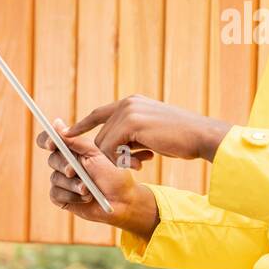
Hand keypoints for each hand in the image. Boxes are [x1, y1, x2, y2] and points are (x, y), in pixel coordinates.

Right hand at [36, 117, 144, 229]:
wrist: (123, 200)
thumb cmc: (113, 175)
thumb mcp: (96, 154)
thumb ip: (75, 141)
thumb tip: (56, 123)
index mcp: (74, 150)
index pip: (51, 141)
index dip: (47, 140)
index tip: (52, 144)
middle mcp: (66, 164)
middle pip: (52, 159)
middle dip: (64, 165)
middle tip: (73, 171)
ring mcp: (63, 181)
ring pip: (55, 178)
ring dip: (72, 184)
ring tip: (88, 189)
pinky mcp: (62, 197)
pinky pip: (55, 194)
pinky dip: (71, 195)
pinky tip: (85, 198)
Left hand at [63, 96, 231, 163]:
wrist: (201, 135)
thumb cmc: (181, 139)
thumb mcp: (152, 134)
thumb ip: (133, 135)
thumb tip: (116, 148)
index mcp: (132, 102)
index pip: (100, 113)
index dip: (83, 125)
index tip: (67, 134)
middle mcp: (128, 103)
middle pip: (101, 135)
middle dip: (108, 156)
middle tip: (132, 165)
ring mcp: (129, 111)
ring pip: (104, 144)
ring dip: (118, 160)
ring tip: (140, 164)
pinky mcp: (131, 123)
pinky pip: (112, 148)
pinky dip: (122, 161)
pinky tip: (142, 163)